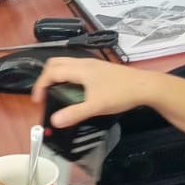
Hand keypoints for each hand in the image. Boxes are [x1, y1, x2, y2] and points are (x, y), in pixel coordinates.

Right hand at [29, 56, 159, 127]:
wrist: (145, 86)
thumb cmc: (122, 93)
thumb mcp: (96, 106)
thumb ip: (74, 114)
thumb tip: (55, 121)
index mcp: (80, 69)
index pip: (51, 72)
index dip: (40, 85)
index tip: (38, 100)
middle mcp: (85, 63)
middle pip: (56, 63)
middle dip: (46, 77)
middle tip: (44, 94)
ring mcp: (93, 65)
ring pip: (67, 64)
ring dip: (57, 76)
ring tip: (56, 93)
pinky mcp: (100, 69)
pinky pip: (77, 68)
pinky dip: (69, 77)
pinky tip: (75, 91)